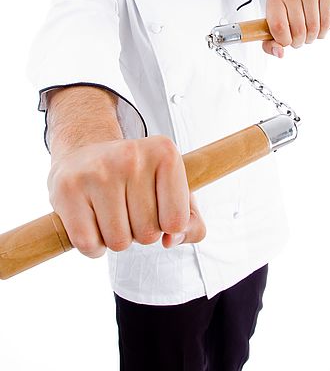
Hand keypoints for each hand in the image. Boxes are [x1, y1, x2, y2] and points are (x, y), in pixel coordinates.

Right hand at [48, 136, 205, 257]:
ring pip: (119, 243)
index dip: (167, 226)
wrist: (86, 155)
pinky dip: (92, 245)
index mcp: (166, 153)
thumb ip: (191, 223)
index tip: (156, 206)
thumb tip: (171, 240)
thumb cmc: (138, 180)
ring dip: (115, 239)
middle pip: (148, 234)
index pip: (177, 221)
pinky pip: (89, 245)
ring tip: (110, 212)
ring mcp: (99, 170)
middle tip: (128, 206)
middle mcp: (133, 156)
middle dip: (139, 231)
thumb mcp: (175, 193)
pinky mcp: (68, 188)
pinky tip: (92, 221)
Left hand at [263, 0, 329, 56]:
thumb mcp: (273, 30)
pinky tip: (318, 28)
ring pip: (313, 27)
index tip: (286, 40)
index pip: (278, 27)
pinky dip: (322, 32)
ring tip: (307, 33)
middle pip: (298, 30)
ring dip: (311, 38)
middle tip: (298, 38)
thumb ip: (270, 45)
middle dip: (299, 41)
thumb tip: (280, 53)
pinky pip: (326, 22)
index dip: (284, 41)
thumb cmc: (287, 15)